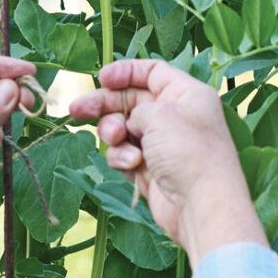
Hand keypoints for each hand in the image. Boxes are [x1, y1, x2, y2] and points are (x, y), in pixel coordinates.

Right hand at [68, 59, 266, 267]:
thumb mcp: (159, 114)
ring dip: (113, 133)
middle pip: (131, 101)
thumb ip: (136, 106)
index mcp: (186, 94)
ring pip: (123, 130)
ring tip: (116, 139)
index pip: (152, 72)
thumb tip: (129, 122)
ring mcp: (162, 145)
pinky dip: (123, 158)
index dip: (125, 72)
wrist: (200, 205)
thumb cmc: (189, 153)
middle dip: (104, 104)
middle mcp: (176, 117)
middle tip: (77, 110)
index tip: (102, 78)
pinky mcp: (151, 170)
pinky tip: (132, 164)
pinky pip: (125, 155)